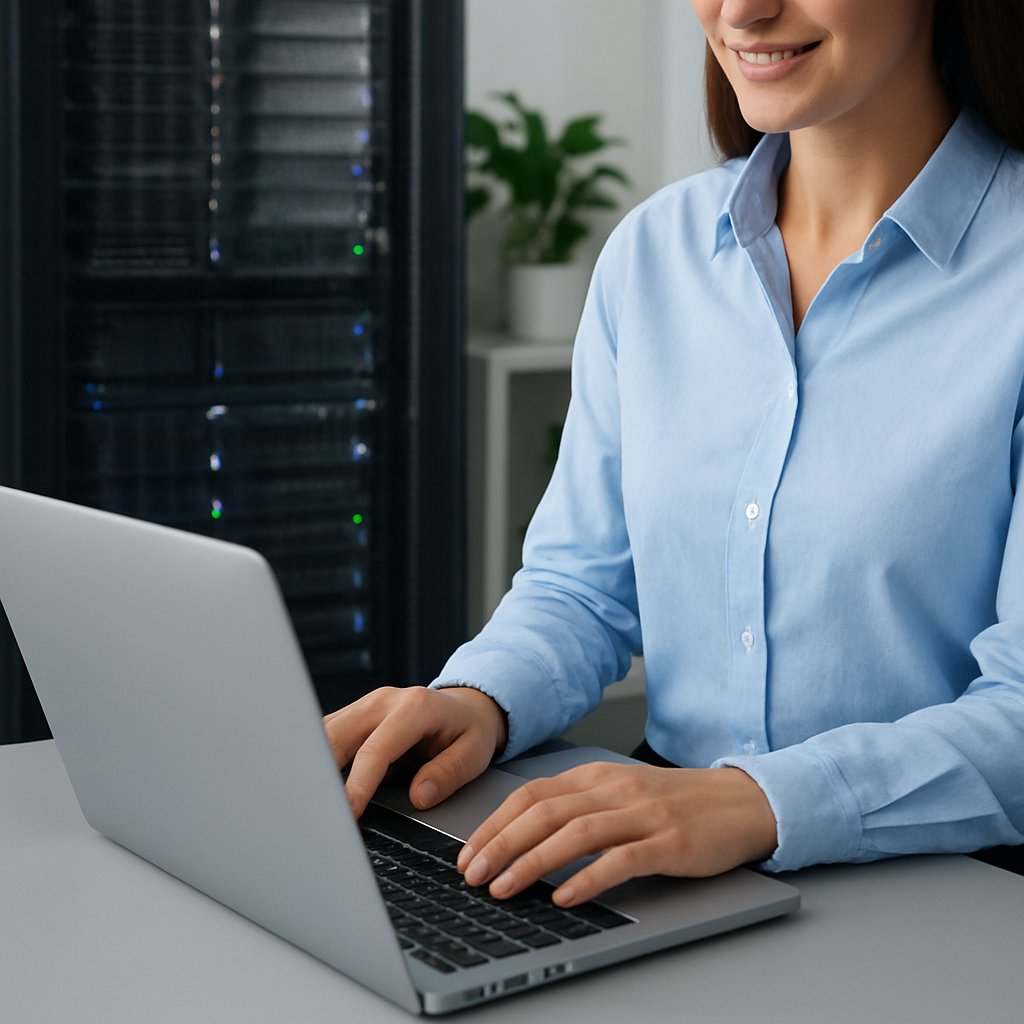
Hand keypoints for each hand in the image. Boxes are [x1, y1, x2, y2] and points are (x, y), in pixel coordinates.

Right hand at [323, 686, 507, 817]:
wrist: (466, 707)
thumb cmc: (470, 731)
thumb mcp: (475, 753)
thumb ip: (449, 773)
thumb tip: (419, 796)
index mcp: (415, 708)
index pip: (375, 750)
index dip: (357, 786)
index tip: (346, 814)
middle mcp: (384, 701)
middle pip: (335, 736)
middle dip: (320, 775)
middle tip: (314, 813)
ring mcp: (366, 706)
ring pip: (323, 734)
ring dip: (313, 766)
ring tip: (307, 803)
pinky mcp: (355, 715)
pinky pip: (326, 735)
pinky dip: (317, 759)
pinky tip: (314, 786)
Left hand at [456, 762, 777, 905]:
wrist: (740, 801)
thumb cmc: (675, 803)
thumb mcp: (619, 794)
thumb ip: (577, 807)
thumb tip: (521, 837)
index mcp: (596, 776)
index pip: (530, 795)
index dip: (494, 824)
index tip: (467, 853)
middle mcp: (614, 789)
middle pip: (544, 812)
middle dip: (501, 844)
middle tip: (473, 875)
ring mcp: (643, 814)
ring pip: (576, 833)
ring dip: (533, 862)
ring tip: (505, 888)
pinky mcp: (669, 841)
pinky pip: (621, 859)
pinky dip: (588, 878)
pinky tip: (565, 896)